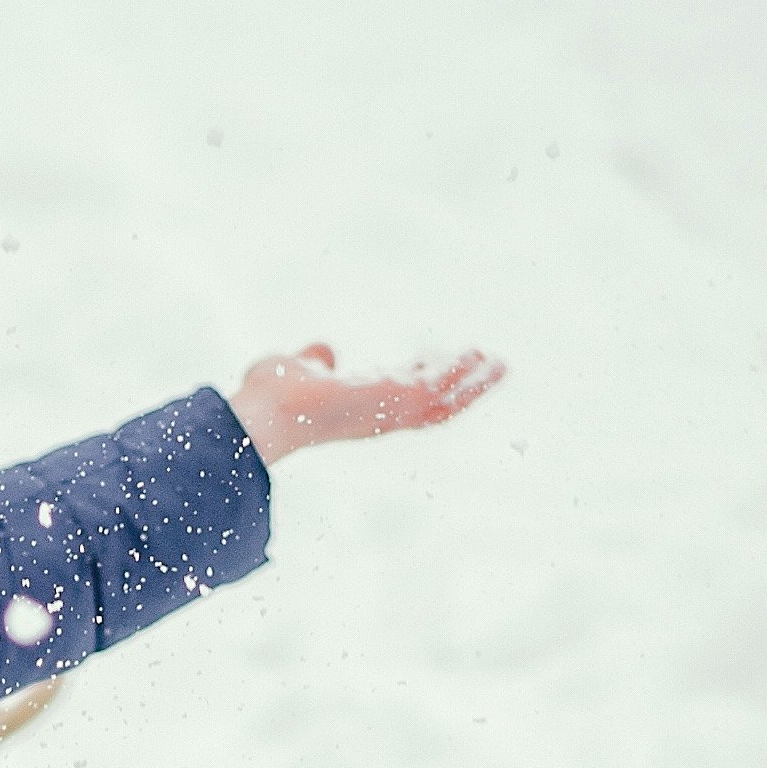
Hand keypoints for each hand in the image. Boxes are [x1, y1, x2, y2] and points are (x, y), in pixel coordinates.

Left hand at [226, 343, 501, 467]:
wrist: (266, 414)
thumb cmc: (272, 397)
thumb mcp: (295, 368)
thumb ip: (312, 360)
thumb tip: (321, 352)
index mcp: (359, 406)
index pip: (399, 393)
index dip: (420, 375)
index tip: (436, 358)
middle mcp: (380, 416)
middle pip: (432, 405)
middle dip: (460, 386)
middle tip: (486, 366)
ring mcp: (391, 413)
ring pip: (446, 402)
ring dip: (474, 384)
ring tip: (500, 363)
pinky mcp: (398, 402)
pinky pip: (444, 390)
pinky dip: (468, 377)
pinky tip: (488, 359)